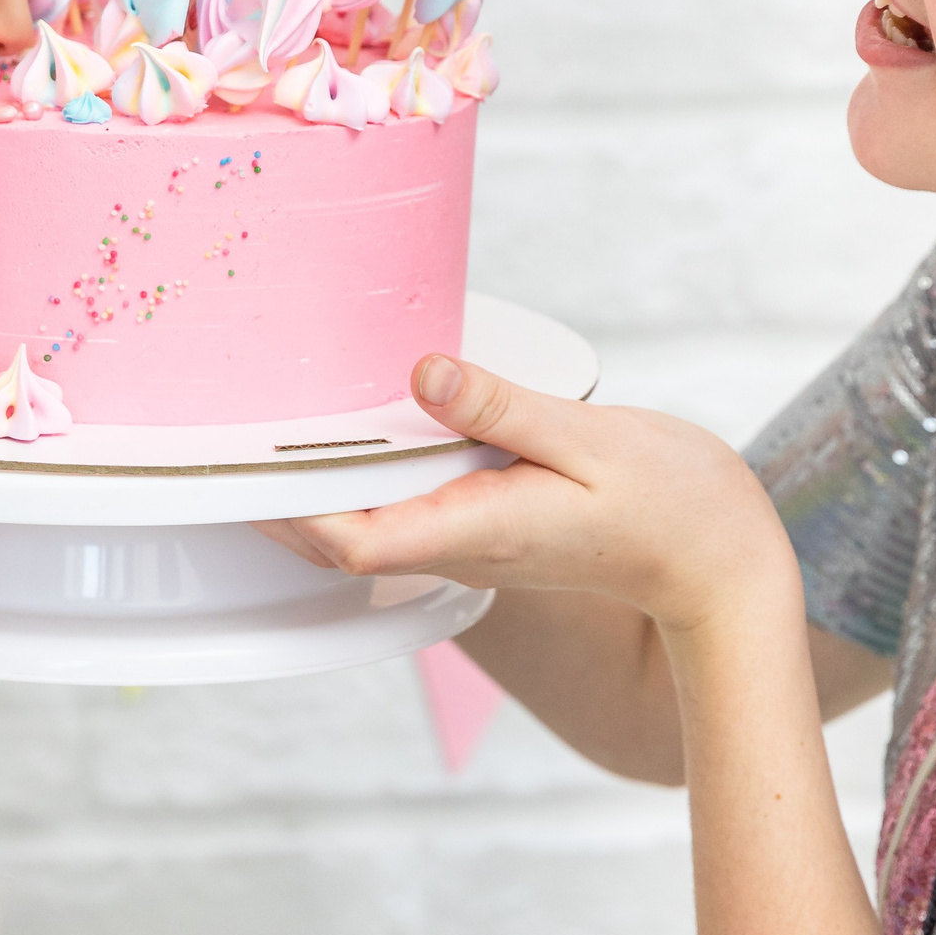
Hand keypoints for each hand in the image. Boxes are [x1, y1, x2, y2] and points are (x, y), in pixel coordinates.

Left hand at [256, 354, 796, 634]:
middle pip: (335, 539)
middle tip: (215, 442)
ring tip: (259, 432)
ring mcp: (470, 543)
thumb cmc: (670, 504)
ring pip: (363, 529)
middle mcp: (460, 546)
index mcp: (474, 530)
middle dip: (272, 501)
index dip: (282, 508)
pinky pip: (402, 513)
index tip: (236, 464)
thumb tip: (422, 371)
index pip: (348, 537)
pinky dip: (362, 482)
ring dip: (310, 491)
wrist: (720, 563)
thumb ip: (499, 407)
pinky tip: (350, 435)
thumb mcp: (586, 437)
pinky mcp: (487, 528)